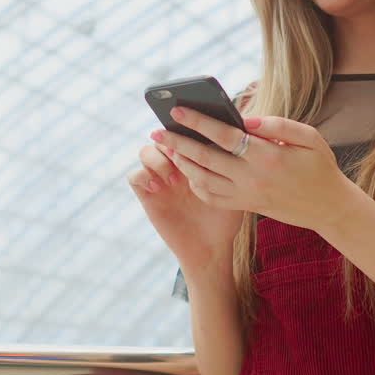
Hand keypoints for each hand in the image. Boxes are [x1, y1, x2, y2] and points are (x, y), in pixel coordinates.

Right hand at [127, 141, 244, 273]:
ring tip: (174, 178)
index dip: (184, 126)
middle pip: (162, 136)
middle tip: (180, 152)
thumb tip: (240, 129)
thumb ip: (229, 161)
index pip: (182, 130)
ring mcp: (159, 179)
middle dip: (169, 139)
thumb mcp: (232, 187)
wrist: (211, 248)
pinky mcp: (147, 195)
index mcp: (194, 158)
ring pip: (145, 151)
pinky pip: (134, 175)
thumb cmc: (225, 218)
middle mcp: (174, 164)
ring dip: (157, 159)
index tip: (194, 134)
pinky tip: (160, 188)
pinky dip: (143, 176)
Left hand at [151, 106, 358, 230]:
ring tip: (169, 148)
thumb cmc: (319, 166)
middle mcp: (252, 177)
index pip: (224, 135)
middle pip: (205, 157)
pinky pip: (212, 197)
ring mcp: (246, 195)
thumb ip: (276, 125)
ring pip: (203, 179)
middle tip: (156, 131)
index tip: (177, 110)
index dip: (198, 121)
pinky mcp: (245, 206)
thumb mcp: (308, 138)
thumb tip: (243, 119)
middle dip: (178, 142)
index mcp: (267, 156)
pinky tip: (190, 170)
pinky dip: (196, 183)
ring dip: (182, 163)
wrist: (328, 207)